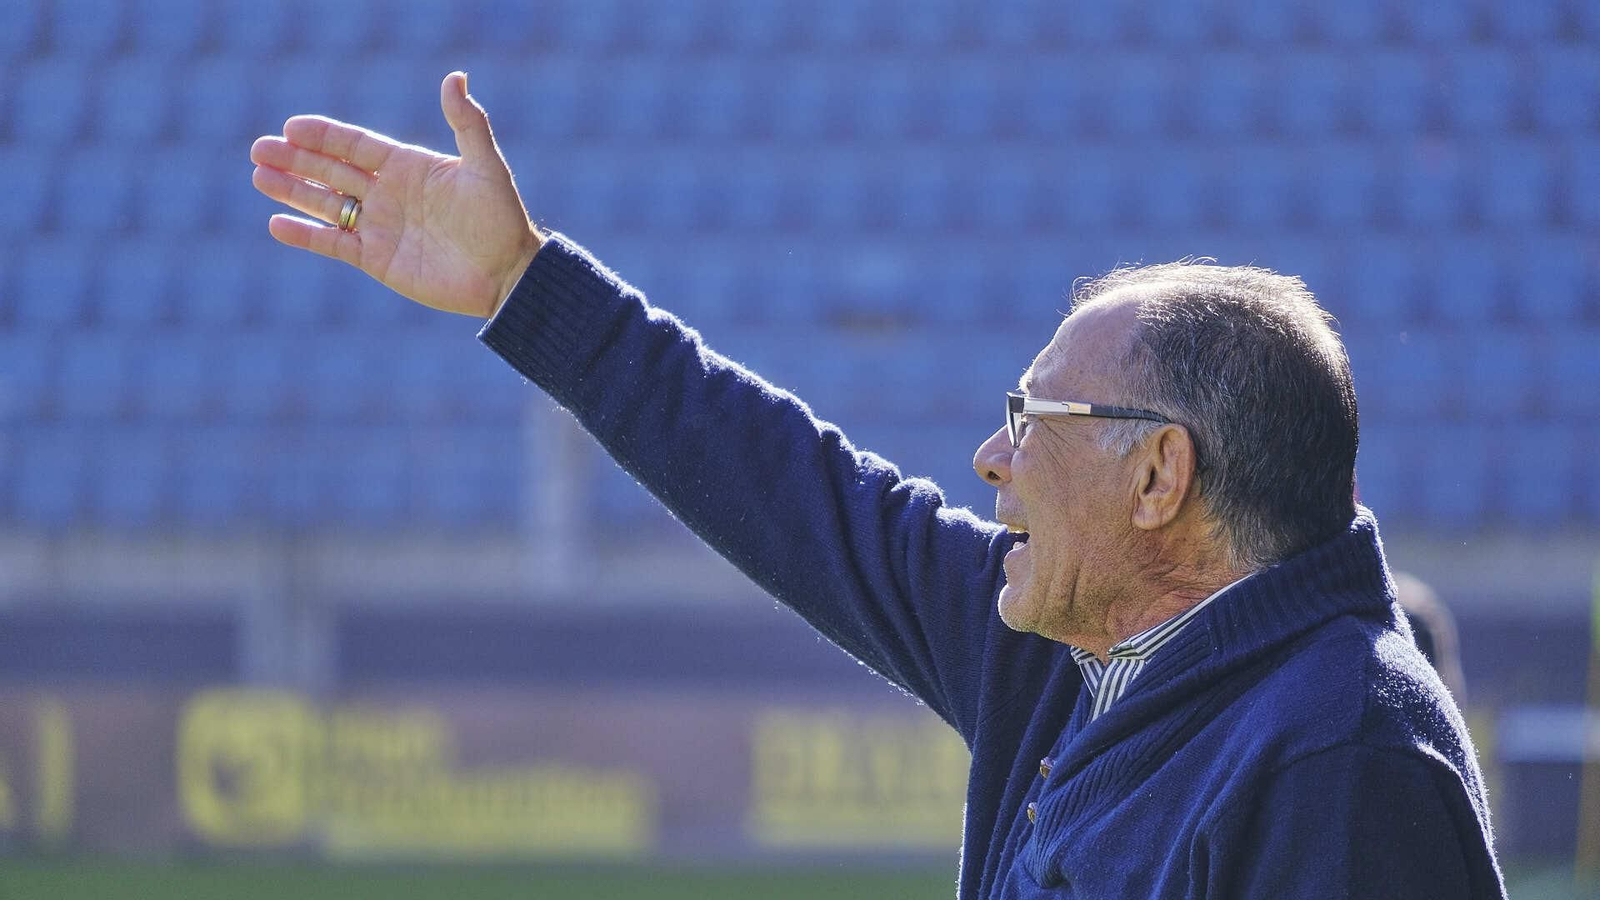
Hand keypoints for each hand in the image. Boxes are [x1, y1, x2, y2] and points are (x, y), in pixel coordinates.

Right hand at [250, 71, 541, 317]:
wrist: (507, 274)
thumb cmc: (501, 218)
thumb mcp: (485, 167)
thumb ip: (468, 123)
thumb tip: (455, 77)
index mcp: (408, 166)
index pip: (355, 145)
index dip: (324, 136)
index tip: (292, 127)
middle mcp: (388, 193)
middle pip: (332, 170)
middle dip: (296, 159)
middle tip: (259, 149)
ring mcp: (380, 226)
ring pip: (326, 204)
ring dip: (292, 191)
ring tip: (259, 176)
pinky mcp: (377, 260)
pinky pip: (334, 244)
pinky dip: (305, 235)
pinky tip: (276, 223)